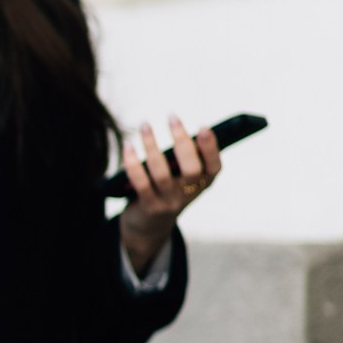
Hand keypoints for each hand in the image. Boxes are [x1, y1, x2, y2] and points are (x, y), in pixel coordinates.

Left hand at [120, 115, 220, 274]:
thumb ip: (185, 156)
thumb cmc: (168, 189)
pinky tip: (128, 146)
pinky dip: (133, 163)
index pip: (214, 167)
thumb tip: (177, 126)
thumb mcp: (182, 176)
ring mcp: (169, 202)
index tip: (203, 127)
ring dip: (152, 146)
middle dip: (182, 141)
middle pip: (191, 169)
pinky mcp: (149, 207)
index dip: (211, 149)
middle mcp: (190, 194)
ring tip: (145, 125)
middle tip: (172, 117)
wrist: (150, 226)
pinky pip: (140, 183)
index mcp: (204, 183)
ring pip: (161, 173)